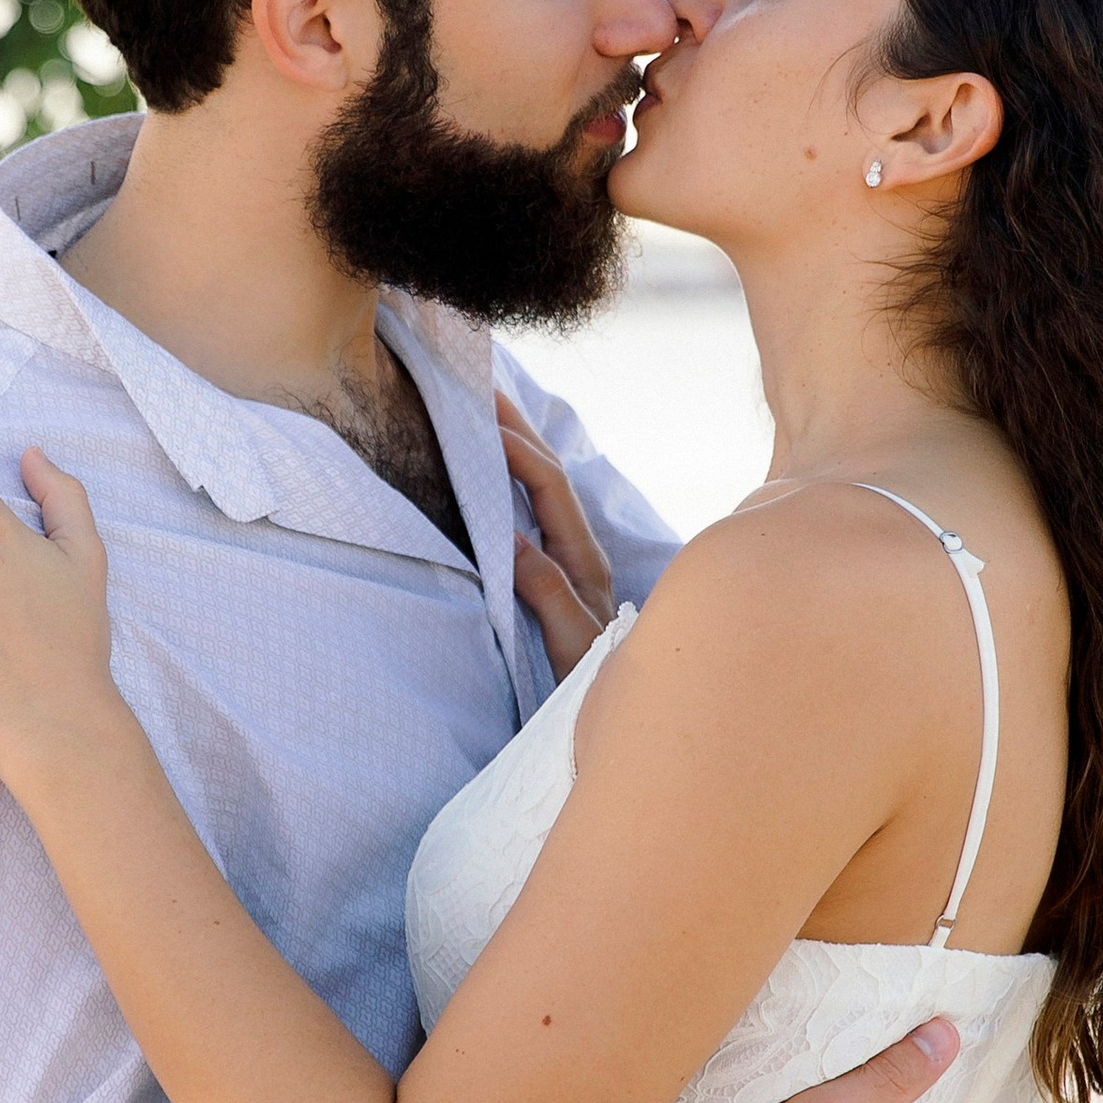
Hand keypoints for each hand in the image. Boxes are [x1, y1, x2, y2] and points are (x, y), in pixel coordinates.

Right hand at [498, 391, 615, 682]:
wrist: (621, 720)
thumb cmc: (591, 687)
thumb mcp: (569, 643)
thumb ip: (545, 592)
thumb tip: (511, 538)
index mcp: (582, 560)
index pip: (550, 487)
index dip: (517, 451)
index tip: (482, 420)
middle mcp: (579, 553)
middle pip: (550, 474)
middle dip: (518, 426)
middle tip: (481, 382)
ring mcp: (570, 563)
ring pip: (544, 490)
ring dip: (517, 446)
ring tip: (486, 410)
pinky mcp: (558, 577)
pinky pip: (535, 513)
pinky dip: (513, 481)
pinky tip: (495, 473)